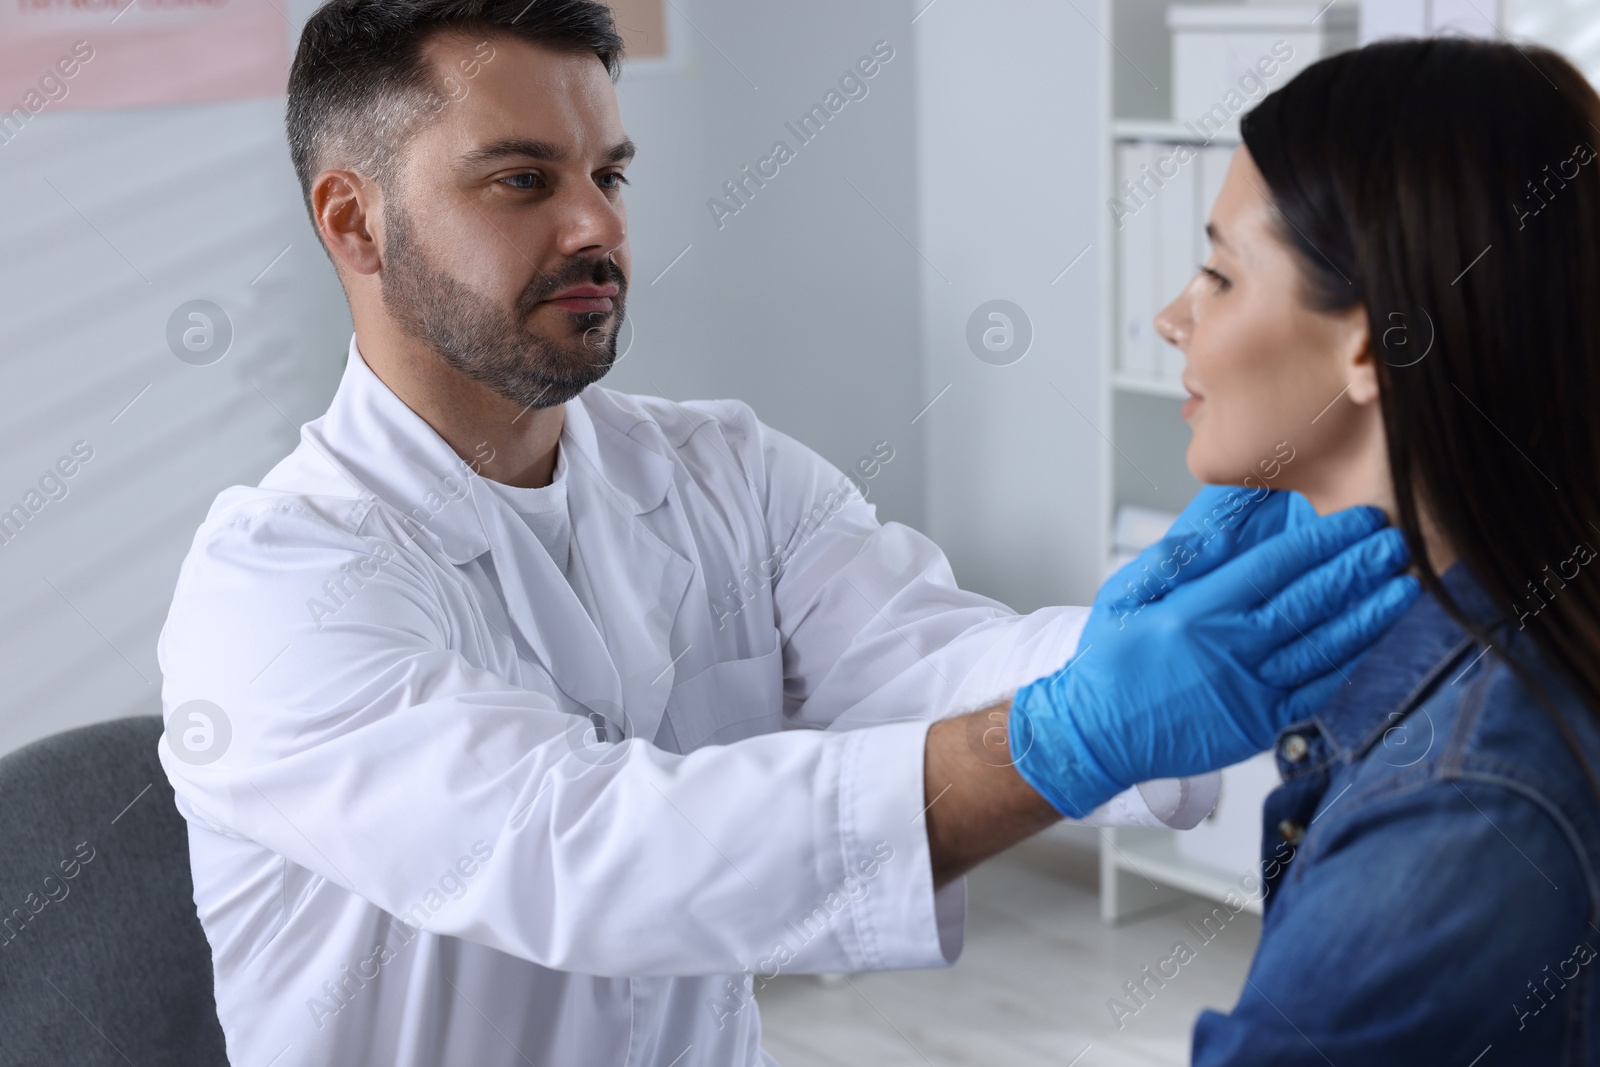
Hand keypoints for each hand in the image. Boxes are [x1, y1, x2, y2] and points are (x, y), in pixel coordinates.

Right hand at [1009, 498, 1419, 818]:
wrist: (1096, 734)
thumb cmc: (1110, 661)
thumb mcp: (1123, 595)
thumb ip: (1173, 558)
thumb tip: (1219, 527)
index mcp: (1196, 612)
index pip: (1274, 568)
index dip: (1323, 543)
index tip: (1356, 521)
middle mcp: (1229, 649)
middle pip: (1310, 601)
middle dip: (1358, 567)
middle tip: (1395, 540)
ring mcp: (1248, 690)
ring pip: (1324, 645)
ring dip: (1368, 612)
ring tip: (1402, 582)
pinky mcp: (1258, 724)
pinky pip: (1315, 689)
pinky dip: (1349, 661)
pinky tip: (1373, 636)